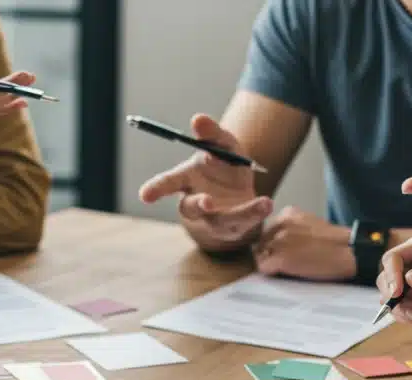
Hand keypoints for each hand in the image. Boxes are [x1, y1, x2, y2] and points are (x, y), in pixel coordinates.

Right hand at [138, 114, 272, 251]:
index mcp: (187, 180)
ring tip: (261, 204)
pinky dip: (257, 212)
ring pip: (223, 220)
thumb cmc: (225, 165)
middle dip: (199, 204)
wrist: (240, 193)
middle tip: (207, 201)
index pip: (167, 184)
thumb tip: (197, 119)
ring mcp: (216, 219)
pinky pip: (246, 222)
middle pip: (191, 208)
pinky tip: (267, 204)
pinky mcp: (236, 227)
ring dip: (241, 213)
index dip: (156, 189)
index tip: (144, 195)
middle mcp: (197, 203)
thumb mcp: (223, 145)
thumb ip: (211, 133)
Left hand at [252, 207, 355, 280]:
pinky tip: (287, 272)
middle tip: (287, 261)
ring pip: (260, 255)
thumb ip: (293, 227)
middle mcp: (280, 223)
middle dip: (270, 252)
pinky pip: (264, 268)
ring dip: (270, 263)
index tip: (285, 250)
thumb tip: (280, 240)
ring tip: (289, 267)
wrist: (350, 252)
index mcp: (289, 213)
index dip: (274, 242)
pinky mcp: (280, 258)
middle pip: (261, 242)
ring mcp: (279, 241)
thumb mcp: (311, 223)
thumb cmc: (336, 242)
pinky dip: (272, 272)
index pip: (268, 229)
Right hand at [375, 237, 411, 326]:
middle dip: (391, 296)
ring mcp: (406, 288)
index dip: (391, 273)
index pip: (393, 258)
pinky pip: (398, 313)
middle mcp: (407, 268)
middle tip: (409, 309)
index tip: (397, 291)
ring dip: (403, 310)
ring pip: (388, 299)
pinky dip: (411, 318)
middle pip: (384, 279)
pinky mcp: (409, 305)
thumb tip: (410, 278)